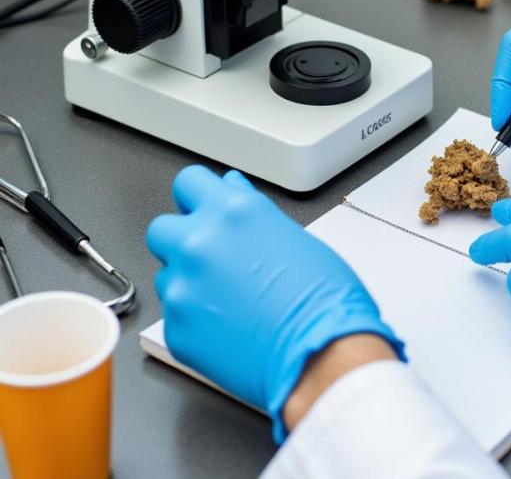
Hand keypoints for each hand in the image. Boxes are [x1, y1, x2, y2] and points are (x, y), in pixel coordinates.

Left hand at [147, 166, 402, 440]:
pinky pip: (174, 314)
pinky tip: (226, 324)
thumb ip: (252, 211)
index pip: (189, 183)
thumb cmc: (322, 298)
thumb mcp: (295, 235)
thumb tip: (232, 192)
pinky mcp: (176, 328)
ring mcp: (183, 287)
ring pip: (166, 273)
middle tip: (211, 256)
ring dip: (188, 280)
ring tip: (227, 297)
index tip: (203, 209)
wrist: (320, 354)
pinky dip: (194, 318)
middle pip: (162, 228)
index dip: (198, 197)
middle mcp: (200, 243)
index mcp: (234, 212)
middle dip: (182, 238)